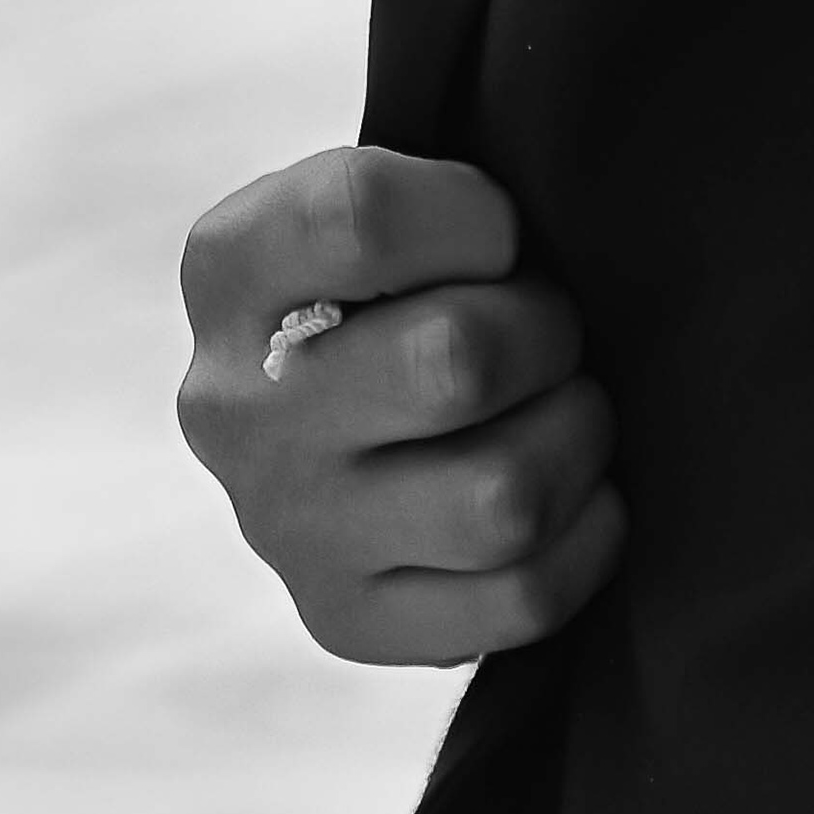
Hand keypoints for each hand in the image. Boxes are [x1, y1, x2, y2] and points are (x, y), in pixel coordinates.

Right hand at [175, 144, 625, 665]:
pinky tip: (574, 493)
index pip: (364, 215)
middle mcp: (231, 405)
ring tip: (564, 409)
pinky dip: (586, 536)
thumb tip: (542, 239)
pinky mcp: (344, 621)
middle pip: (456, 362)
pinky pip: (523, 599)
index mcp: (227, 267)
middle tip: (551, 329)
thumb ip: (437, 195)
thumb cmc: (404, 271)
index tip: (498, 234)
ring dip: (576, 438)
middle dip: (547, 331)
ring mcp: (283, 528)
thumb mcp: (388, 192)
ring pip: (503, 498)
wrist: (353, 400)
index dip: (478, 217)